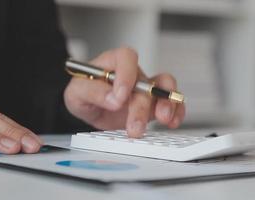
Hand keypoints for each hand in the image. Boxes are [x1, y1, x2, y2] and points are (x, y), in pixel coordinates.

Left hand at [64, 47, 184, 137]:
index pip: (126, 58)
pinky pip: (172, 103)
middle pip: (145, 82)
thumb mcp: (77, 92)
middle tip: (134, 126)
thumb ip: (92, 91)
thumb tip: (113, 98)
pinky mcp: (152, 104)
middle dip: (142, 107)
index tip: (120, 96)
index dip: (126, 75)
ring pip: (165, 87)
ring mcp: (145, 88)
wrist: (89, 108)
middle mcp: (132, 74)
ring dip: (167, 103)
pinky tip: (172, 122)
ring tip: (163, 119)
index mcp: (113, 63)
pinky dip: (177, 111)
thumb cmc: (83, 92)